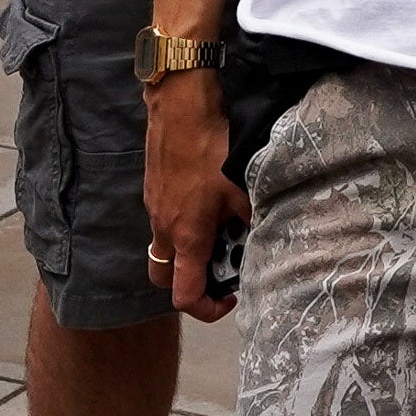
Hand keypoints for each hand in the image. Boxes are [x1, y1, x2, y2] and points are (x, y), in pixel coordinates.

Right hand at [142, 71, 245, 321]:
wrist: (180, 105)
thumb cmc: (212, 147)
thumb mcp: (243, 187)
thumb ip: (250, 219)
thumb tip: (261, 234)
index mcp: (187, 237)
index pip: (184, 296)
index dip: (208, 309)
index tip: (230, 297)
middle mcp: (164, 228)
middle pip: (165, 278)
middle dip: (190, 281)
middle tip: (220, 265)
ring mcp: (154, 208)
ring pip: (165, 247)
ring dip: (189, 249)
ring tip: (220, 226)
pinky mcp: (154, 188)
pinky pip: (164, 220)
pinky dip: (183, 224)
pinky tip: (207, 200)